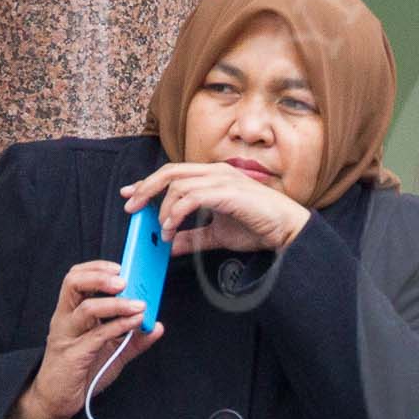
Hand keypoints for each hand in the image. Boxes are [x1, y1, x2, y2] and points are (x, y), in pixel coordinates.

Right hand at [2, 260, 163, 418]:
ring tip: (139, 304)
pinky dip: (119, 326)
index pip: (76, 278)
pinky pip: (96, 335)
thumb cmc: (81, 372)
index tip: (121, 267)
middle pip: (73, 283)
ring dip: (116, 303)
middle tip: (125, 280)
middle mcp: (65, 320)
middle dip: (100, 276)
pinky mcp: (72, 355)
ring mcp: (66, 336)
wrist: (56, 401)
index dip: (97, 268)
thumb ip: (134, 339)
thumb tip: (158, 326)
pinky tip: (136, 323)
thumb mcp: (113, 352)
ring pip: (85, 308)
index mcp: (71, 313)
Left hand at [122, 162, 310, 255]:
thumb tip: (168, 246)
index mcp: (214, 177)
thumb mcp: (217, 235)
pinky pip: (191, 196)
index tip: (131, 195)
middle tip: (131, 206)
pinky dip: (176, 212)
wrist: (287, 230)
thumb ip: (193, 238)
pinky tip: (172, 227)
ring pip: (178, 184)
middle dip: (146, 188)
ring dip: (163, 209)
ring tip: (163, 229)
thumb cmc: (259, 228)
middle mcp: (216, 172)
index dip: (148, 183)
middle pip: (170, 172)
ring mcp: (222, 179)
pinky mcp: (227, 191)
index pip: (174, 173)